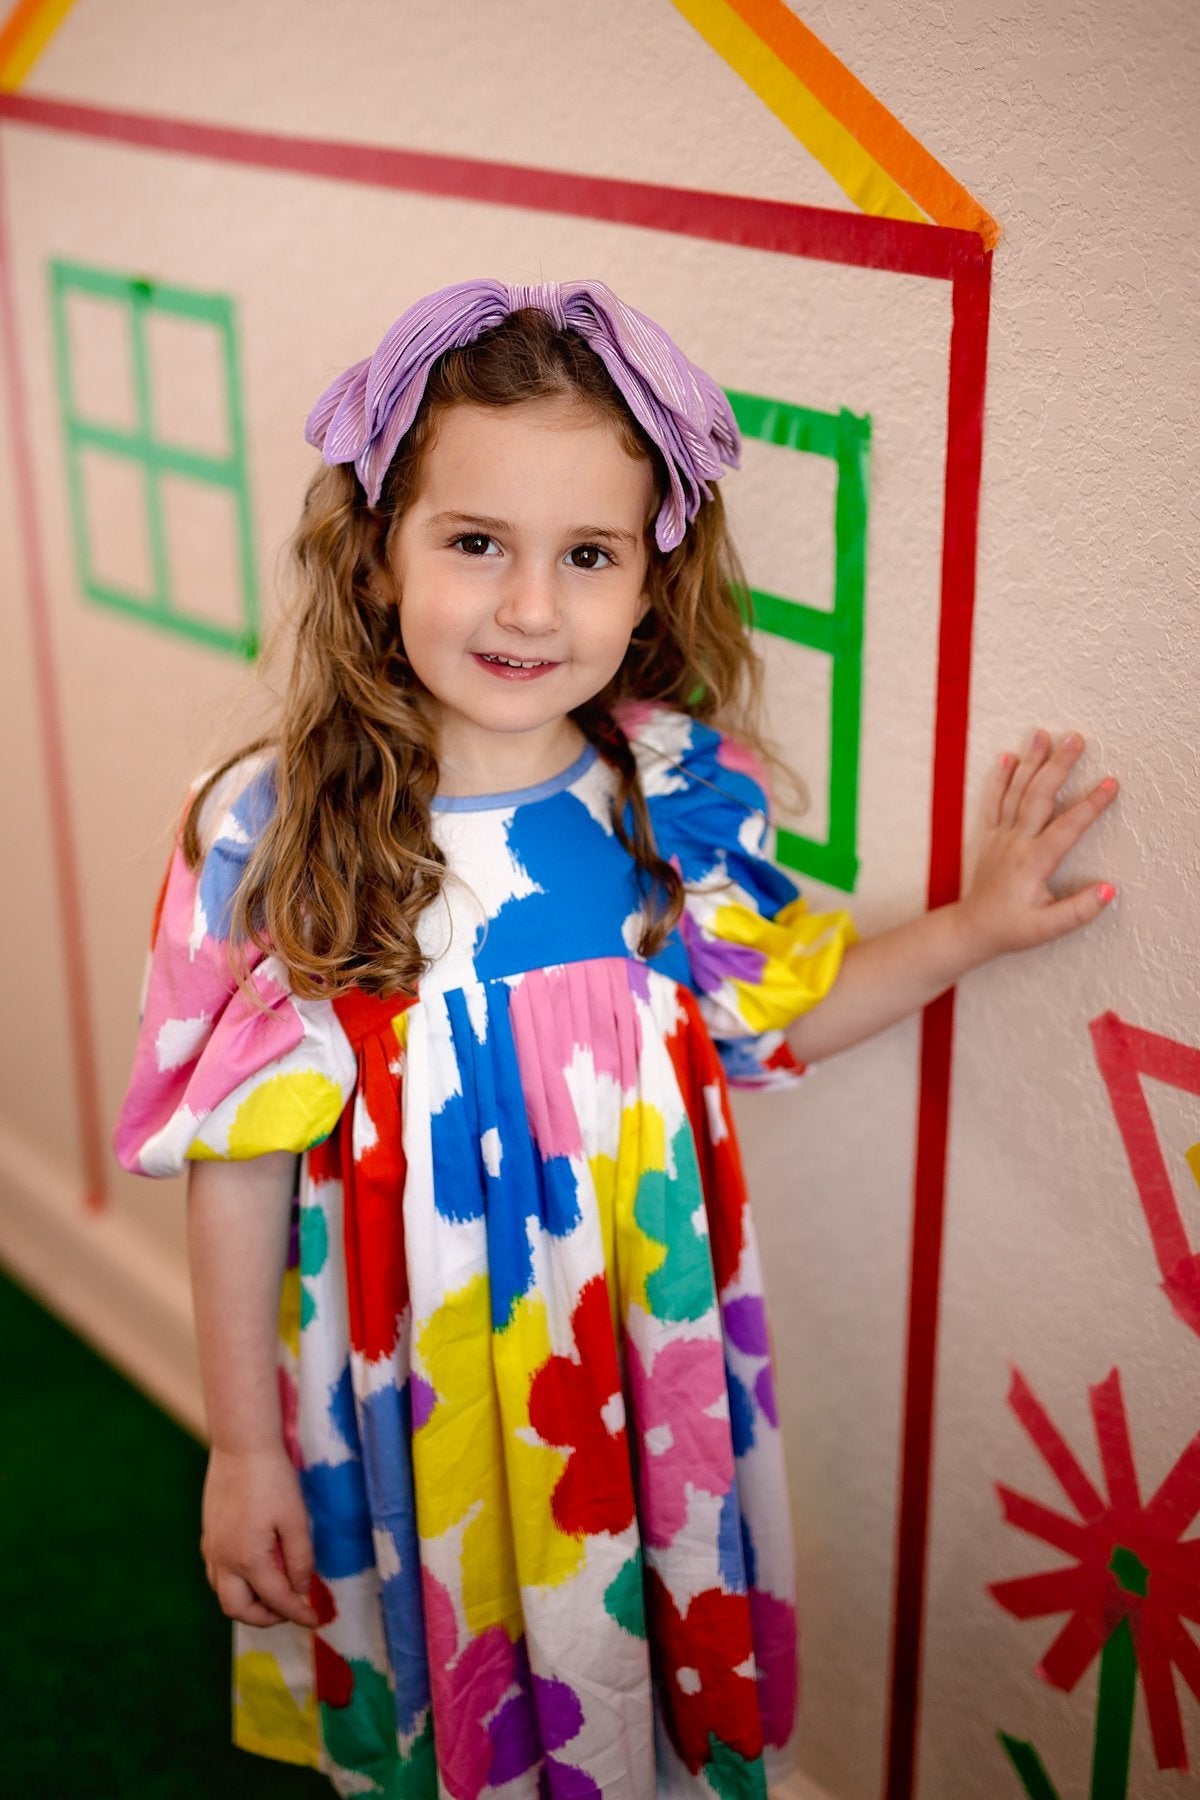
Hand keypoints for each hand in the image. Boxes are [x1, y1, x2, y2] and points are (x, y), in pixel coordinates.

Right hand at [200, 1444, 318, 1629]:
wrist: (240, 1446)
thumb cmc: (273, 1479)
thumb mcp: (296, 1519)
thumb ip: (300, 1559)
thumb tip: (301, 1590)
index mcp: (247, 1559)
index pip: (276, 1599)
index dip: (298, 1613)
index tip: (314, 1620)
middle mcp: (223, 1560)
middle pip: (237, 1609)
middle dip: (265, 1617)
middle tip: (290, 1608)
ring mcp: (212, 1547)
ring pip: (223, 1593)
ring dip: (247, 1602)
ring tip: (274, 1592)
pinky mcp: (208, 1534)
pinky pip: (217, 1573)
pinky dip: (235, 1583)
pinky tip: (253, 1569)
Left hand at [959, 729, 1117, 960]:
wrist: (972, 928)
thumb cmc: (1012, 929)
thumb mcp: (1047, 929)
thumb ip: (1078, 911)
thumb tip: (1108, 889)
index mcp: (1033, 862)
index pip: (1067, 828)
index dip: (1090, 805)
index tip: (1111, 783)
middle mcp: (1015, 843)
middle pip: (1039, 796)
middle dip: (1059, 765)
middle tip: (1076, 738)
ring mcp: (1001, 837)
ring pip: (1016, 792)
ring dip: (1031, 762)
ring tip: (1043, 734)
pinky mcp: (991, 836)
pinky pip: (994, 801)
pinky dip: (1000, 778)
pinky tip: (1008, 757)